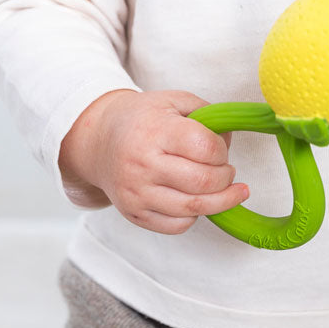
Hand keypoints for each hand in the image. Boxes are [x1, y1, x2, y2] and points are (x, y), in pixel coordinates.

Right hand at [65, 89, 249, 234]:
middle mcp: (143, 163)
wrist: (99, 141)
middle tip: (228, 171)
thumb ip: (208, 114)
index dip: (222, 150)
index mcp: (156, 131)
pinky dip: (194, 216)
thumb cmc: (142, 120)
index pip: (205, 147)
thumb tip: (230, 141)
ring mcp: (137, 192)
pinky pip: (177, 226)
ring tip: (227, 191)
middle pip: (204, 181)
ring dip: (220, 201)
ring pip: (195, 208)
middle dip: (227, 178)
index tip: (220, 148)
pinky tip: (196, 201)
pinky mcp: (134, 213)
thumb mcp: (174, 101)